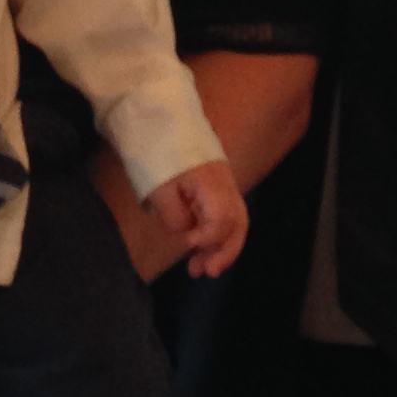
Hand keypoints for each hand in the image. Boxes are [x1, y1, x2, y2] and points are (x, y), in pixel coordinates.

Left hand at [141, 161, 247, 278]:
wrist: (162, 125)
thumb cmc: (158, 154)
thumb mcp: (158, 186)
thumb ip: (174, 215)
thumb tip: (186, 234)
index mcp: (213, 182)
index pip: (224, 217)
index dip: (209, 237)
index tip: (188, 243)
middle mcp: (226, 186)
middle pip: (238, 223)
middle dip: (225, 252)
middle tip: (206, 272)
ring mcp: (225, 188)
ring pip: (235, 224)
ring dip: (220, 249)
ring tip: (198, 269)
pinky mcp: (218, 191)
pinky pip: (226, 218)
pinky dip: (216, 238)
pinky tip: (200, 252)